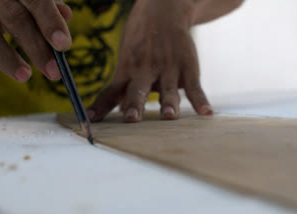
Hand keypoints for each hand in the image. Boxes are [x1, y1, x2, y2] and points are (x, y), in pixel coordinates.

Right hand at [0, 0, 72, 81]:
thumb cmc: (1, 12)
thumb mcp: (25, 7)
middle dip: (37, 47)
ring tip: (25, 75)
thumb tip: (66, 16)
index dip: (50, 21)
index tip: (63, 45)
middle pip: (13, 17)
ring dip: (7, 57)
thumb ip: (46, 10)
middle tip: (53, 72)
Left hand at [87, 0, 213, 122]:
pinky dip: (200, 100)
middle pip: (138, 90)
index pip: (110, 92)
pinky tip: (206, 113)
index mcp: (126, 69)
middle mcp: (145, 70)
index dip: (100, 107)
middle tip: (131, 118)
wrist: (165, 10)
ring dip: (167, 103)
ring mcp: (168, 68)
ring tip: (168, 115)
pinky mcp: (187, 67)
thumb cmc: (141, 43)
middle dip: (134, 104)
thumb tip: (111, 112)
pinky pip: (194, 86)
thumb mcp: (126, 60)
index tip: (90, 121)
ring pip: (167, 89)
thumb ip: (121, 87)